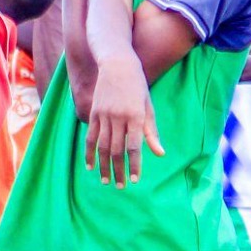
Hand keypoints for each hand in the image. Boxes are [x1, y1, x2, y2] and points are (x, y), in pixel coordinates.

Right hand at [85, 53, 162, 186]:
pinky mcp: (94, 113)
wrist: (117, 64)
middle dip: (119, 170)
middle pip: (118, 150)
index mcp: (136, 116)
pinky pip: (90, 137)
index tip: (135, 180)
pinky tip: (91, 166)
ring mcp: (104, 115)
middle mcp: (119, 117)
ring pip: (103, 146)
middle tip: (120, 186)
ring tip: (106, 181)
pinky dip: (90, 153)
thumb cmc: (138, 86)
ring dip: (104, 166)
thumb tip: (159, 154)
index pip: (135, 147)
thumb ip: (152, 132)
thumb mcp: (149, 107)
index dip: (134, 165)